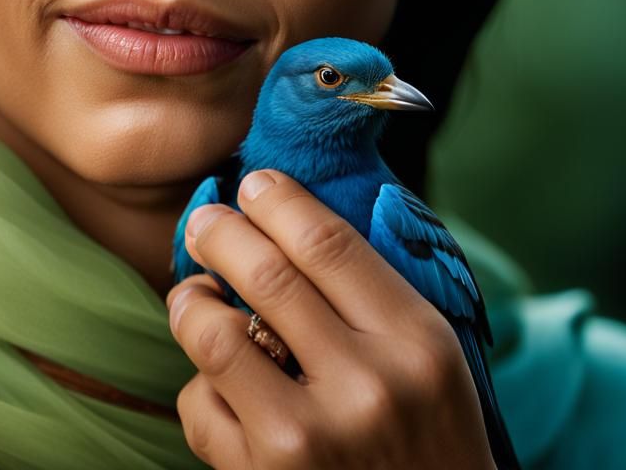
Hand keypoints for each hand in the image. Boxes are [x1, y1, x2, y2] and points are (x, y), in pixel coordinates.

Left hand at [166, 170, 496, 468]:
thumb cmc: (430, 434)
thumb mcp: (434, 354)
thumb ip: (374, 290)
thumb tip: (289, 212)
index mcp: (415, 341)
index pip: (326, 241)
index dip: (276, 199)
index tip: (254, 185)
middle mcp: (365, 386)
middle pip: (264, 274)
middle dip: (218, 232)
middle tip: (205, 221)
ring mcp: (309, 439)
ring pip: (214, 335)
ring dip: (191, 301)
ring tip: (194, 294)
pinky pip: (200, 407)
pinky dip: (199, 385)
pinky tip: (218, 381)